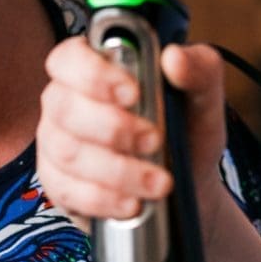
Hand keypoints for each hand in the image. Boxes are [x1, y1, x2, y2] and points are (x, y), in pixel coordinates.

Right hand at [37, 37, 228, 226]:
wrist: (188, 185)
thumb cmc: (187, 130)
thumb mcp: (204, 97)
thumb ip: (199, 69)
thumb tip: (174, 58)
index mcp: (95, 69)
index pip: (69, 58)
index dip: (93, 74)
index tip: (133, 93)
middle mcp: (66, 102)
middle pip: (64, 107)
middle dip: (113, 128)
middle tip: (155, 140)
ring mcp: (56, 144)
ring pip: (67, 153)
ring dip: (118, 170)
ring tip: (159, 183)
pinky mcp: (59, 184)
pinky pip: (67, 191)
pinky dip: (104, 200)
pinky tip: (132, 204)